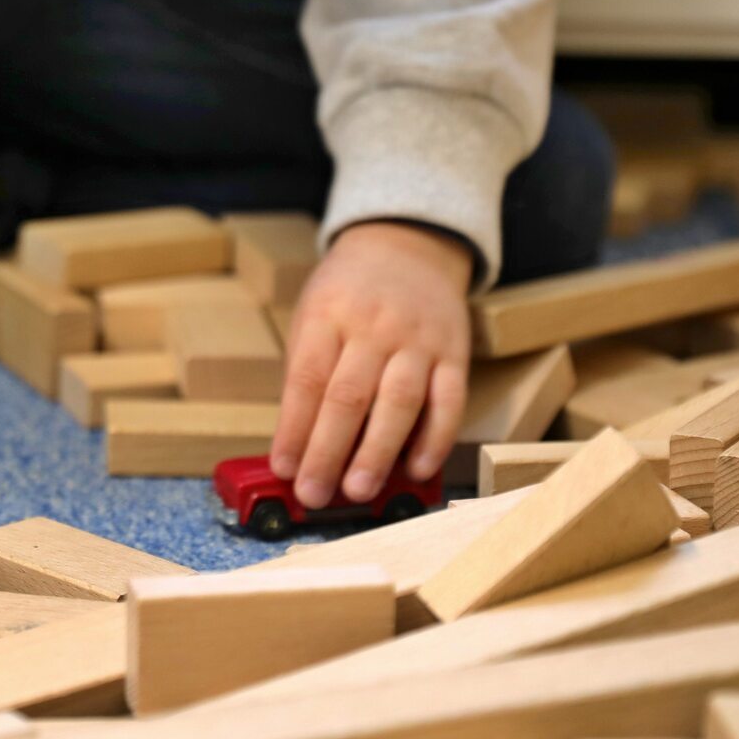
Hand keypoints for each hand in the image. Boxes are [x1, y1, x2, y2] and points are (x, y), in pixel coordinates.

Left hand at [270, 221, 472, 507]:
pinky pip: (448, 400)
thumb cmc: (349, 292)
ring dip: (377, 453)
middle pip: (348, 396)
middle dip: (328, 452)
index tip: (284, 469)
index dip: (294, 429)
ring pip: (399, 402)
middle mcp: (374, 326)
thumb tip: (296, 445)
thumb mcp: (313, 313)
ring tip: (358, 491)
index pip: (307, 380)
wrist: (407, 244)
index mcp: (328, 315)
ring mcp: (418, 339)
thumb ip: (307, 371)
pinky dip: (435, 439)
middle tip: (314, 494)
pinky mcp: (454, 352)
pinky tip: (417, 469)